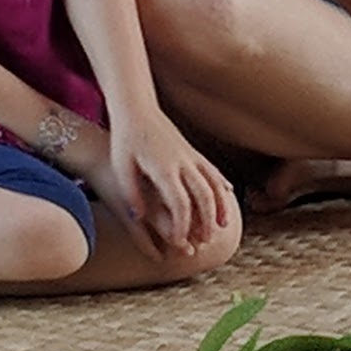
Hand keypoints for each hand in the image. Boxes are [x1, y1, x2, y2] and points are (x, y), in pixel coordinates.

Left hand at [101, 113, 239, 256]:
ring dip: (221, 205)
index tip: (179, 243)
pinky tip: (228, 193)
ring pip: (214, 183)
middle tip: (206, 241)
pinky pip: (213, 169)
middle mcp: (182, 162)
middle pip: (204, 196)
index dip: (182, 226)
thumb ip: (130, 193)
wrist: (136, 108)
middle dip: (208, 221)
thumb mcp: (121, 167)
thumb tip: (138, 218)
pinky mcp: (192, 150)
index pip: (180, 203)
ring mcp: (190, 155)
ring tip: (223, 225)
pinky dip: (222, 183)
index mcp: (164, 168)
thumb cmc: (125, 140)